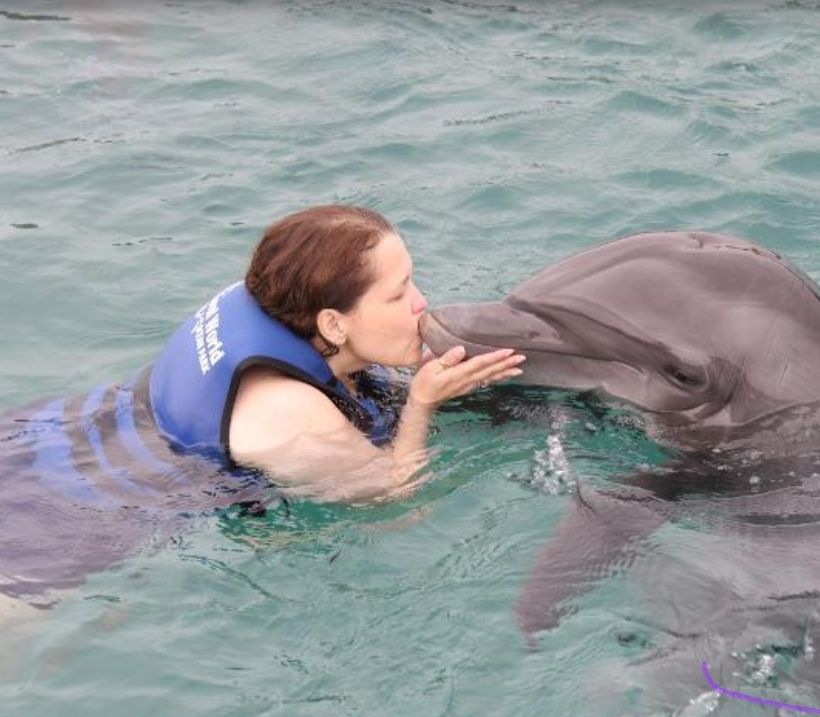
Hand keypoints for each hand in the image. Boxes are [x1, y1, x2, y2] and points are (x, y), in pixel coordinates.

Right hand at [408, 345, 525, 407]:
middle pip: (490, 371)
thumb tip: (461, 349)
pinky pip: (487, 382)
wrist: (423, 401)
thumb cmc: (424, 382)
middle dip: (506, 364)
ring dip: (506, 372)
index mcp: (459, 373)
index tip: (508, 351)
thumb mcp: (430, 368)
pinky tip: (505, 375)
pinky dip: (498, 378)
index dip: (495, 357)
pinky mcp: (468, 387)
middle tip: (521, 358)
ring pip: (491, 377)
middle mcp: (467, 380)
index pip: (480, 363)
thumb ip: (446, 359)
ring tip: (519, 368)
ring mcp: (469, 385)